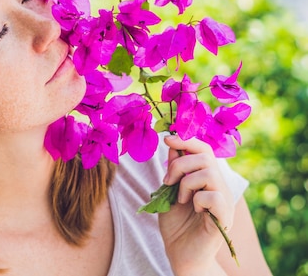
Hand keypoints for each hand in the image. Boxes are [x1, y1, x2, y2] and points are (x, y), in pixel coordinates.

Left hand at [159, 134, 233, 275]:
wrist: (181, 254)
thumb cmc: (176, 225)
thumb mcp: (169, 192)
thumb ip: (173, 171)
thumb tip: (172, 145)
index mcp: (207, 179)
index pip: (203, 150)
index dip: (187, 140)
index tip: (167, 138)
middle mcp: (219, 186)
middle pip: (205, 156)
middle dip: (180, 164)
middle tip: (168, 181)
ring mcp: (224, 201)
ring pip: (209, 173)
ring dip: (186, 183)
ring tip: (181, 199)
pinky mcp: (225, 217)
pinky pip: (214, 196)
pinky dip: (198, 200)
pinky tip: (194, 210)